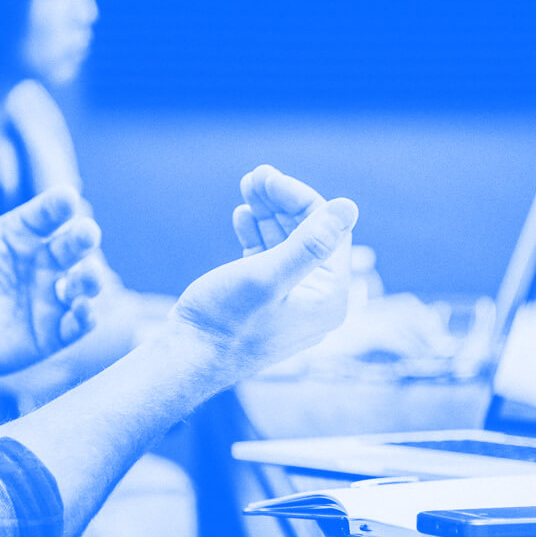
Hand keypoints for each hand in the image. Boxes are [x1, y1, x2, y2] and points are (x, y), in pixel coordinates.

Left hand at [0, 120, 101, 387]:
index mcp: (22, 233)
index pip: (47, 212)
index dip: (57, 205)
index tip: (65, 196)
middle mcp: (42, 262)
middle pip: (73, 245)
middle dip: (83, 238)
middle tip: (85, 233)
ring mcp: (50, 297)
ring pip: (84, 283)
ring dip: (90, 279)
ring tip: (86, 277)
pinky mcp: (52, 332)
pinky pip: (77, 324)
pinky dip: (85, 317)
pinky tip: (82, 311)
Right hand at [170, 165, 357, 383]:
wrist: (186, 360)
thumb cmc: (224, 322)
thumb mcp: (266, 276)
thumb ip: (309, 242)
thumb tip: (349, 206)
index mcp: (330, 298)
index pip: (328, 232)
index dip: (300, 199)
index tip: (268, 177)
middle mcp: (317, 302)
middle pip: (308, 236)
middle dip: (282, 203)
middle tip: (255, 175)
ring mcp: (291, 303)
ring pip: (286, 245)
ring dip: (268, 214)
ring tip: (247, 186)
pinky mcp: (265, 303)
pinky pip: (270, 260)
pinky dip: (257, 235)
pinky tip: (242, 216)